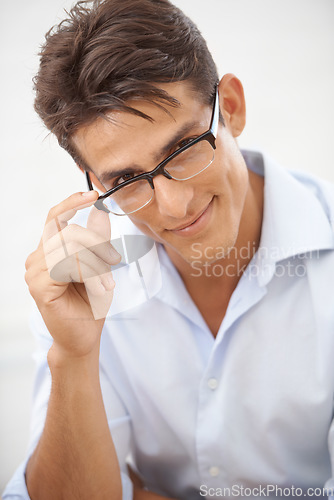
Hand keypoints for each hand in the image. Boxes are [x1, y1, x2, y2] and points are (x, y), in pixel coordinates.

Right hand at [25, 191, 120, 358]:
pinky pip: (68, 265)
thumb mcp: (100, 266)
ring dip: (96, 264)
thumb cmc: (90, 303)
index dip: (72, 202)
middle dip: (97, 245)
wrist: (84, 336)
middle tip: (114, 262)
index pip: (55, 217)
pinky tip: (96, 288)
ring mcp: (34, 272)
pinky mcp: (39, 286)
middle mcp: (37, 258)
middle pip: (69, 231)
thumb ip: (98, 241)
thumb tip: (100, 212)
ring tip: (105, 282)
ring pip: (70, 247)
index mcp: (49, 251)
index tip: (93, 194)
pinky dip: (89, 274)